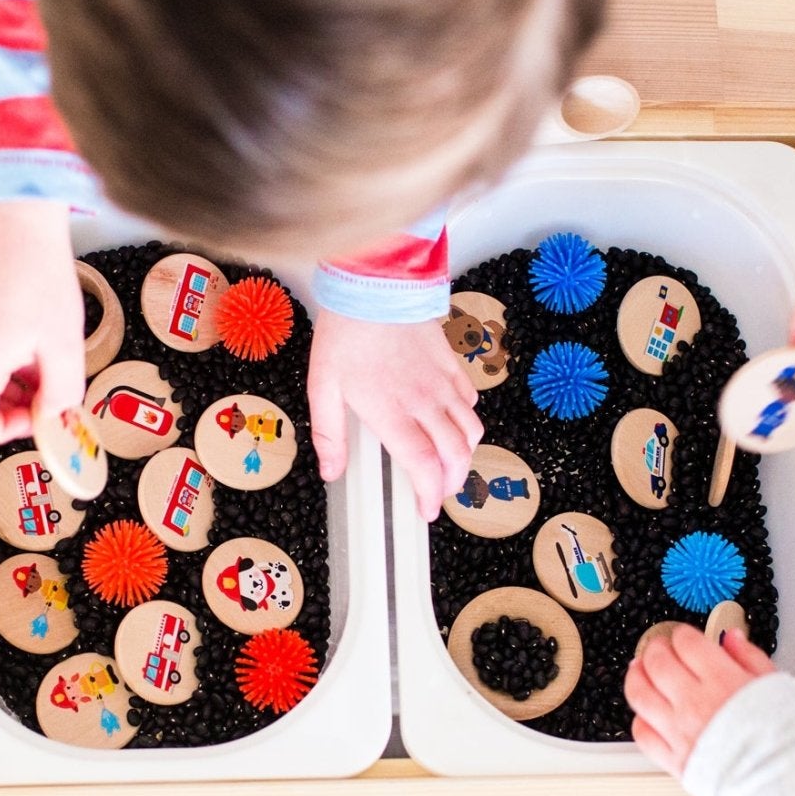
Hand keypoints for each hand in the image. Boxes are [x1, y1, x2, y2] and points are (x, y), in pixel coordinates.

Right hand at [0, 200, 84, 443]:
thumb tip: (56, 413)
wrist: (21, 225)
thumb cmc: (37, 274)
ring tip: (43, 367)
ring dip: (11, 386)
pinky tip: (32, 346)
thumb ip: (62, 390)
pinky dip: (3, 364)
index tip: (37, 419)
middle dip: (14, 408)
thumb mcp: (64, 344)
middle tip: (47, 396)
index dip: (7, 431)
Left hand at [308, 311, 482, 519]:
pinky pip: (469, 398)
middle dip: (454, 481)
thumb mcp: (323, 386)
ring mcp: (442, 382)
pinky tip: (452, 418)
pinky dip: (467, 417)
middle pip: (457, 454)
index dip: (431, 494)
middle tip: (440, 492)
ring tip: (451, 462)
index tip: (426, 510)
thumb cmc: (346, 332)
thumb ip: (329, 433)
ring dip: (465, 453)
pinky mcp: (450, 362)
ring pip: (471, 428)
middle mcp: (425, 403)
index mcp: (393, 414)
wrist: (375, 285)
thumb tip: (332, 472)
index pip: (424, 466)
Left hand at [625, 625, 774, 779]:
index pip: (687, 643)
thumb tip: (732, 638)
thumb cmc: (784, 738)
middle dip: (656, 648)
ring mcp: (679, 732)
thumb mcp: (774, 685)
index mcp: (721, 681)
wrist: (780, 781)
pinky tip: (646, 711)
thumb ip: (749, 657)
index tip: (683, 636)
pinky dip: (640, 718)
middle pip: (657, 663)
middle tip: (659, 647)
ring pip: (640, 694)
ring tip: (639, 669)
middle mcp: (694, 704)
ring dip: (636, 676)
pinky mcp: (673, 759)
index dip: (682, 634)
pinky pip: (643, 733)